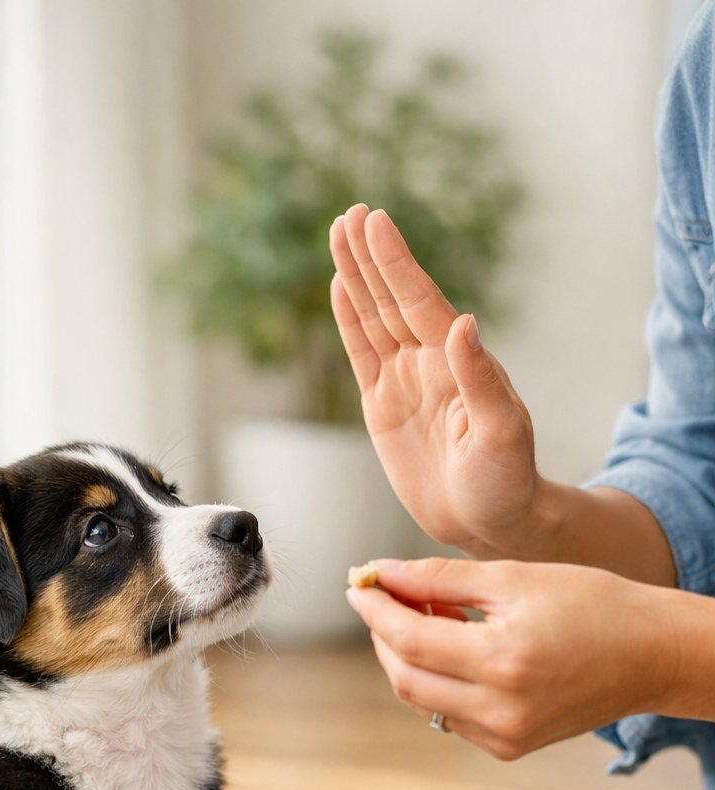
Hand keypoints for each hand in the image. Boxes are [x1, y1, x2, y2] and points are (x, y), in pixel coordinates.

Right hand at [329, 207, 538, 557]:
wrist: (490, 521)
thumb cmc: (506, 480)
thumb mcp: (501, 433)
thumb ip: (481, 379)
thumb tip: (463, 323)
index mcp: (457, 361)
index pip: (419, 301)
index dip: (395, 262)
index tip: (374, 221)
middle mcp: (430, 362)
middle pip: (392, 299)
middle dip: (370, 257)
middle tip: (350, 213)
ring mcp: (405, 382)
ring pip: (373, 319)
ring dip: (356, 277)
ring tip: (338, 233)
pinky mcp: (383, 407)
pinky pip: (361, 355)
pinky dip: (349, 321)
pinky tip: (339, 288)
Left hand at [346, 557, 678, 759]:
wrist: (652, 656)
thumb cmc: (593, 605)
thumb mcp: (515, 578)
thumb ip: (440, 579)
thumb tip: (380, 573)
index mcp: (504, 662)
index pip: (409, 639)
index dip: (375, 610)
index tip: (358, 584)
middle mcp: (500, 710)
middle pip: (405, 676)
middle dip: (385, 635)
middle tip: (387, 597)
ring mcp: (504, 736)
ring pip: (422, 699)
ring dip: (409, 657)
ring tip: (433, 616)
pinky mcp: (509, 748)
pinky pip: (450, 715)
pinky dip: (439, 681)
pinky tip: (459, 649)